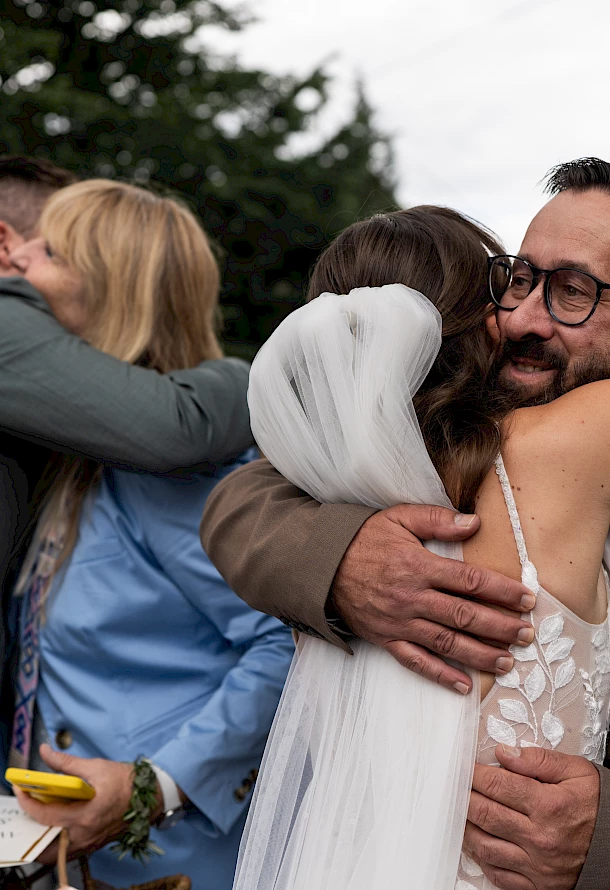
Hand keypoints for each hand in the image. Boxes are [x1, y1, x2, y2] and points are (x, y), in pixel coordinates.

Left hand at [13, 744, 161, 862]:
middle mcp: (85, 835)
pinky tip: (60, 819)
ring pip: (57, 849)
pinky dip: (59, 837)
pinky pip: (69, 848)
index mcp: (85, 816)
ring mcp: (90, 842)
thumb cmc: (126, 781)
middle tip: (30, 806)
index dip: (27, 803)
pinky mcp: (94, 844)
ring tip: (43, 813)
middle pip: (46, 842)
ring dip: (45, 834)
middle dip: (33, 827)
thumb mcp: (96, 766)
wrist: (151, 796)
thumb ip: (66, 763)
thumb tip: (45, 752)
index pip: (45, 815)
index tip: (20, 789)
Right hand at [331, 504, 535, 691]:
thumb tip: (475, 523)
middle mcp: (412, 598)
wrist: (321, 565)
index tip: (527, 598)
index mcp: (419, 566)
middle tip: (528, 634)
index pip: (470, 581)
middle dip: (501, 626)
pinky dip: (441, 676)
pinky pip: (417, 662)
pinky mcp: (386, 639)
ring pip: (447, 643)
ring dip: (481, 654)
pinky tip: (464, 686)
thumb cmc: (363, 539)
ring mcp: (399, 623)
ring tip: (508, 662)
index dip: (502, 591)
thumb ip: (436, 519)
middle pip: (465, 615)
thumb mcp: (397, 517)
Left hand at [465, 744, 599, 889]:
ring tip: (464, 812)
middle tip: (455, 786)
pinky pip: (499, 875)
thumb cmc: (596, 807)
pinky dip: (484, 858)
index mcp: (549, 806)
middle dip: (464, 797)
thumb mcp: (576, 772)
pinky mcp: (538, 885)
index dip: (473, 773)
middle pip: (485, 814)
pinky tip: (480, 842)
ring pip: (485, 846)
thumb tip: (504, 753)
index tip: (463, 767)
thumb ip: (539, 760)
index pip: (496, 785)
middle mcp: (540, 838)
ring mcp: (537, 865)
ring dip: (468, 827)